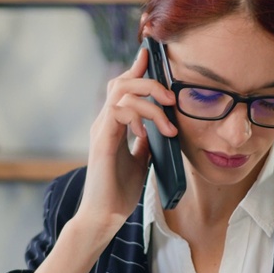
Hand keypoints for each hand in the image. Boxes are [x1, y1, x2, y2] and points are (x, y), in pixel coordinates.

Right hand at [17, 48, 179, 272]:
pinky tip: (150, 131)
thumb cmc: (119, 192)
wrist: (105, 217)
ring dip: (150, 98)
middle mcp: (104, 122)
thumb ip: (146, 141)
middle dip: (148, 80)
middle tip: (171, 96)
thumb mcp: (141, 160)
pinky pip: (118, 111)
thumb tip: (161, 129)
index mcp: (113, 125)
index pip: (123, 88)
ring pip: (120, 91)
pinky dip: (139, 114)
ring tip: (169, 116)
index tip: (154, 55)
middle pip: (120, 81)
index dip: (138, 69)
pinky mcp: (103, 141)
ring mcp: (101, 130)